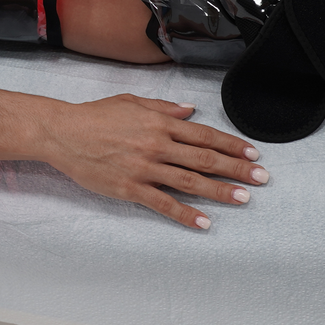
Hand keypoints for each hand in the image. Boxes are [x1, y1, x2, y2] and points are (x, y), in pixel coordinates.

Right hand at [31, 94, 267, 229]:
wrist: (63, 133)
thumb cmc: (95, 116)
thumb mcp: (132, 101)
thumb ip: (164, 107)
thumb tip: (190, 110)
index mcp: (160, 122)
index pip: (205, 135)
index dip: (232, 144)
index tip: (253, 153)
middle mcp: (157, 145)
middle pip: (206, 158)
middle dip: (237, 169)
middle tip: (261, 178)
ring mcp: (144, 168)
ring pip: (190, 181)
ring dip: (220, 191)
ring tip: (243, 199)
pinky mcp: (130, 188)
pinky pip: (163, 204)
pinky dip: (185, 214)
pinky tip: (204, 222)